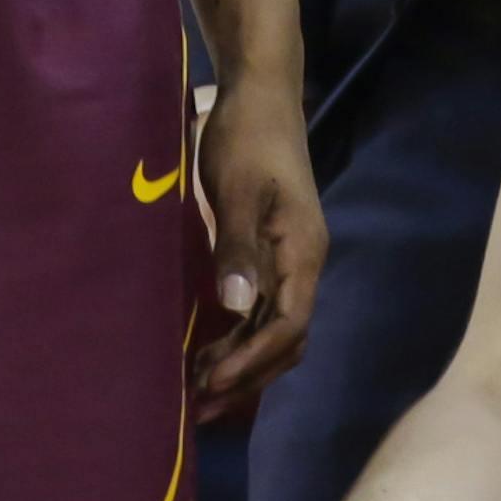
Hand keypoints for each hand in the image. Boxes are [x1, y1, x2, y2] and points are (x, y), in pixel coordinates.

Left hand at [195, 72, 326, 416]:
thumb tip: (237, 307)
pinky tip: (206, 350)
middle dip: (247, 376)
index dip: (253, 360)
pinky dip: (238, 338)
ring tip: (197, 390)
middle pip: (286, 340)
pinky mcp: (270, 252)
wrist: (259, 95)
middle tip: (198, 405)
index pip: (289, 326)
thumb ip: (237, 248)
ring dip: (242, 363)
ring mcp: (288, 259)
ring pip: (274, 329)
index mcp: (303, 251)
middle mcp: (302, 263)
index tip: (211, 380)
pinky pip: (262, 310)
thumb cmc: (247, 137)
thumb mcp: (236, 189)